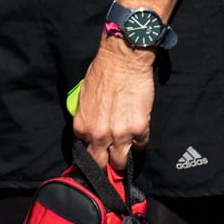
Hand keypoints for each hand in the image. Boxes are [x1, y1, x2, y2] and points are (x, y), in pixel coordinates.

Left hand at [73, 37, 155, 171]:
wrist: (123, 60)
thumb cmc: (103, 73)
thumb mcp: (83, 98)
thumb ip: (86, 120)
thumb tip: (90, 133)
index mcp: (82, 127)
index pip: (86, 152)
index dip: (94, 151)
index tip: (100, 152)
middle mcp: (99, 134)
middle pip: (101, 163)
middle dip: (106, 162)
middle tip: (112, 159)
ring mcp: (119, 134)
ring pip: (121, 161)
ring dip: (124, 157)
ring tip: (126, 149)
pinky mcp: (139, 129)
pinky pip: (140, 145)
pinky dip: (139, 142)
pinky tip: (138, 132)